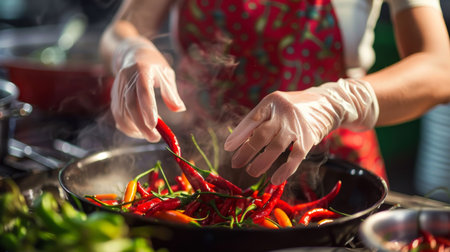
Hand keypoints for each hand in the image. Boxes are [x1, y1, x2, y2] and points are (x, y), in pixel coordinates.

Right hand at [111, 37, 185, 141]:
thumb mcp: (167, 73)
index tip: (155, 125)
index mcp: (142, 69)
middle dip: (141, 124)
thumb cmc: (154, 65)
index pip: (143, 90)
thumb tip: (179, 109)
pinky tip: (138, 132)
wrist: (131, 54)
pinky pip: (117, 113)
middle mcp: (127, 77)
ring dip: (134, 128)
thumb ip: (171, 92)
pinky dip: (126, 126)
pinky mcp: (113, 95)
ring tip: (149, 136)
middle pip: (131, 104)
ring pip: (121, 111)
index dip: (148, 108)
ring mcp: (118, 86)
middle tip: (154, 138)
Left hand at [224, 78, 378, 184]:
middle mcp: (283, 113)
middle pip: (261, 134)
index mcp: (271, 102)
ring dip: (262, 161)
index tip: (228, 148)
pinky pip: (295, 157)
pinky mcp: (308, 138)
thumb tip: (239, 142)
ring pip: (276, 147)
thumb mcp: (275, 106)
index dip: (238, 135)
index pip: (251, 120)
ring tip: (251, 172)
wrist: (327, 103)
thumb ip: (259, 120)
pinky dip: (285, 169)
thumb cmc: (293, 108)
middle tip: (236, 164)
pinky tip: (275, 179)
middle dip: (247, 151)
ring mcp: (296, 126)